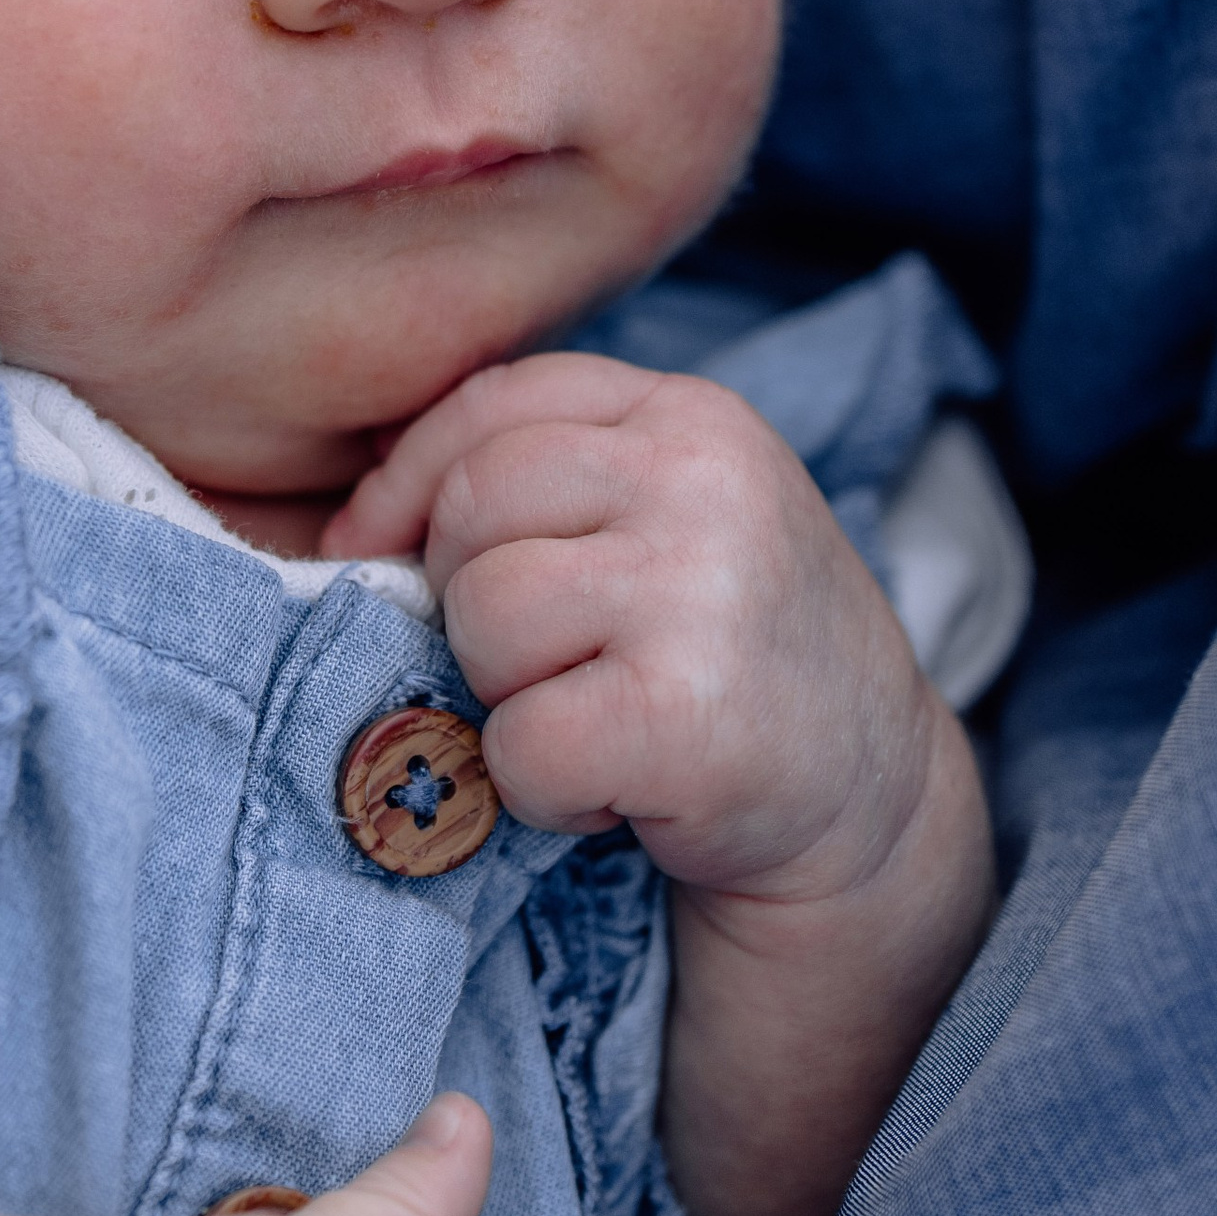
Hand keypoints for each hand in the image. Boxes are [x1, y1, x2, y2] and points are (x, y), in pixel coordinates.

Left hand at [323, 360, 994, 1215]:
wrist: (869, 808)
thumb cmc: (725, 653)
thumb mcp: (662, 518)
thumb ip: (536, 478)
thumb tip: (347, 524)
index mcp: (690, 415)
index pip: (489, 407)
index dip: (408, 484)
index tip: (381, 554)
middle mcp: (706, 482)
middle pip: (469, 511)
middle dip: (471, 604)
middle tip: (552, 668)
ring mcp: (704, 593)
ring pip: (483, 620)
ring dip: (508, 697)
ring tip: (593, 720)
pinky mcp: (688, 718)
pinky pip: (519, 741)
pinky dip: (541, 789)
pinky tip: (615, 788)